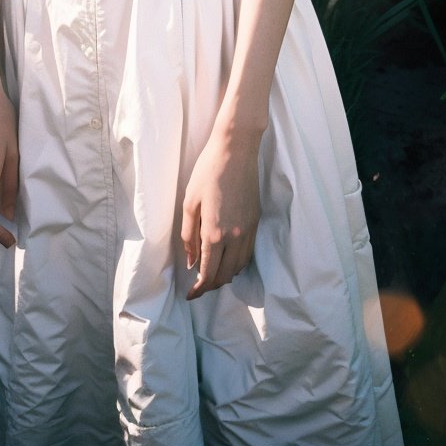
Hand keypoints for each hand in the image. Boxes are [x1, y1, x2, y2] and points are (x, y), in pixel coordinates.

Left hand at [180, 125, 260, 299]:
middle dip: (211, 286)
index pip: (208, 274)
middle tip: (198, 286)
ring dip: (225, 276)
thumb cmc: (208, 172)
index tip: (190, 296)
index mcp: (215, 234)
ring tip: (211, 274)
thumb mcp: (190, 202)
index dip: (198, 289)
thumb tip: (190, 262)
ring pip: (239, 267)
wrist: (236, 149)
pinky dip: (237, 263)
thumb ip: (189, 235)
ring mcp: (248, 230)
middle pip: (225, 276)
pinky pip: (248, 253)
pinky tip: (227, 257)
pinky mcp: (256, 221)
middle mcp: (235, 237)